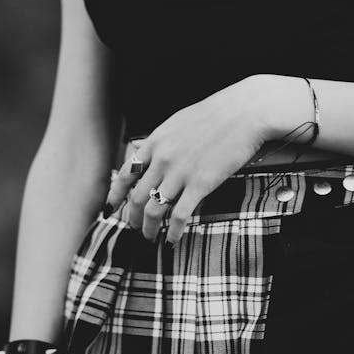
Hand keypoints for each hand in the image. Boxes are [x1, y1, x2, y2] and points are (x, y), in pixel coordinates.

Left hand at [103, 76, 276, 244]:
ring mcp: (180, 173)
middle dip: (132, 218)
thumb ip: (162, 141)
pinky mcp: (200, 185)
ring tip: (151, 238)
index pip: (125, 174)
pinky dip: (173, 232)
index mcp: (155, 143)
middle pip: (136, 197)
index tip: (110, 208)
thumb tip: (151, 154)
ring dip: (149, 229)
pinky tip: (173, 240)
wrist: (243, 112)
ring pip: (153, 210)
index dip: (115, 195)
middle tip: (135, 228)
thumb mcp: (178, 123)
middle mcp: (162, 160)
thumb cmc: (216, 114)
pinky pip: (179, 215)